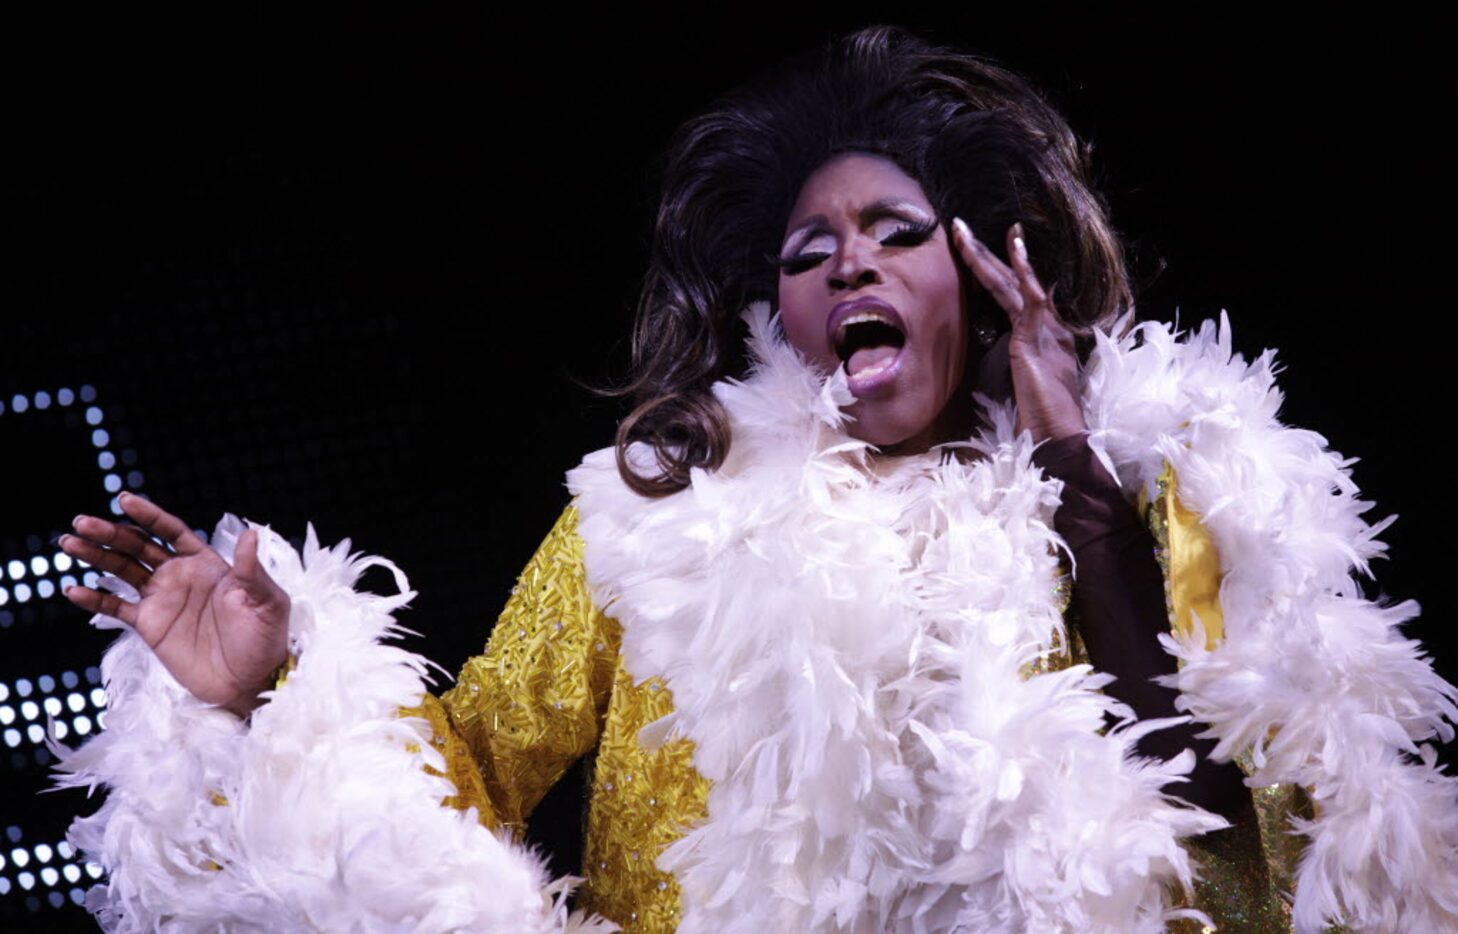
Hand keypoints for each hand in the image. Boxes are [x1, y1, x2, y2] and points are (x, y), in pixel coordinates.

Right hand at [59, 492, 290, 719]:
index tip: (124, 499)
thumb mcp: (266, 601)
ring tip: (69, 543)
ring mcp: (162, 599)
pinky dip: (94, 599)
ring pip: (122, 570)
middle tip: (82, 522)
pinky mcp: (150, 625)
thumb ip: (252, 570)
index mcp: (207, 562)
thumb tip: (250, 533)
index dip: (148, 515)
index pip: (171, 531)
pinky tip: (73, 590)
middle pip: (138, 546)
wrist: (250, 681)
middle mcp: (180, 575)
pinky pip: (116, 607)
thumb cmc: (265, 638)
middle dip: (110, 532)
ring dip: (96, 556)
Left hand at [951, 218, 1085, 443]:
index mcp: (1044, 337)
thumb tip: (1010, 363)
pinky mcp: (1039, 336)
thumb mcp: (1024, 389)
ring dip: (988, 254)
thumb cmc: (1042, 421)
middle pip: (1010, 281)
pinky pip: (1031, 295)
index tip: (976, 250)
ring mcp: (1044, 328)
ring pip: (1013, 282)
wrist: (1059, 437)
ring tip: (963, 231)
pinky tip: (1014, 245)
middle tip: (959, 227)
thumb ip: (1020, 368)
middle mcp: (1047, 326)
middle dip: (983, 254)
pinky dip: (1024, 269)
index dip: (997, 270)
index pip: (1015, 294)